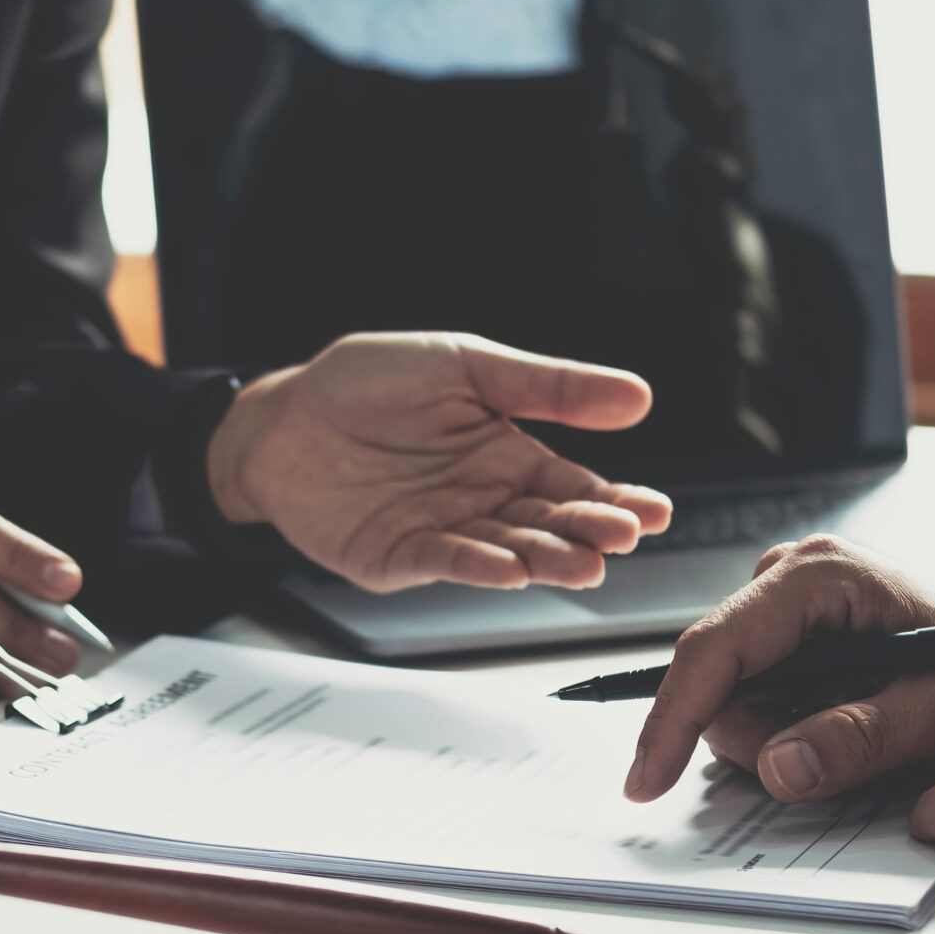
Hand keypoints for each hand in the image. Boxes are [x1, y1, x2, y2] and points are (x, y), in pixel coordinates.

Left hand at [205, 333, 672, 590]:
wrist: (280, 416)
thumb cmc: (368, 382)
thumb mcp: (466, 365)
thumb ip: (548, 386)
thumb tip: (638, 395)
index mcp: (510, 452)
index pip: (576, 484)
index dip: (617, 499)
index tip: (654, 511)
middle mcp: (485, 498)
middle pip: (550, 523)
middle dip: (589, 533)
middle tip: (622, 538)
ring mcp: (446, 531)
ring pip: (509, 550)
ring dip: (547, 559)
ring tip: (582, 564)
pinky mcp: (401, 556)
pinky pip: (447, 561)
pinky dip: (479, 566)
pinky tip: (510, 568)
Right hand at [623, 536, 934, 801]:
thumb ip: (862, 738)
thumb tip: (776, 768)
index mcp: (819, 574)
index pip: (713, 650)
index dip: (671, 719)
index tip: (645, 784)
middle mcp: (792, 575)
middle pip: (717, 678)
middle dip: (757, 738)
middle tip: (838, 763)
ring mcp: (790, 599)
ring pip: (736, 693)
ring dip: (782, 735)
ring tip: (867, 732)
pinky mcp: (797, 627)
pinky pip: (761, 692)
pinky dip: (793, 725)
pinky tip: (853, 722)